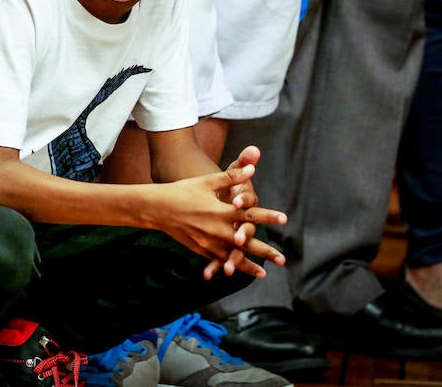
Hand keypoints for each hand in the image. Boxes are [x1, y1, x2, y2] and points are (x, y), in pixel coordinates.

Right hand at [154, 162, 285, 279]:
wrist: (156, 208)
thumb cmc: (182, 190)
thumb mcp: (206, 182)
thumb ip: (230, 177)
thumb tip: (251, 168)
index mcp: (220, 211)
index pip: (249, 214)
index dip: (268, 216)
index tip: (284, 219)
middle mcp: (216, 229)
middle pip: (245, 242)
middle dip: (265, 251)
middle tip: (283, 260)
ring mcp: (207, 242)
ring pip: (232, 256)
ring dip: (248, 266)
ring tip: (264, 273)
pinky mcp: (198, 248)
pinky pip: (216, 259)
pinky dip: (227, 265)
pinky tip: (235, 271)